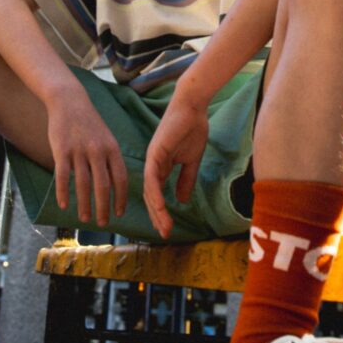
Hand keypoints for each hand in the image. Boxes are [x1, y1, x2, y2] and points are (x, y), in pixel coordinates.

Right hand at [46, 87, 128, 227]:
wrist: (69, 101)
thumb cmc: (88, 123)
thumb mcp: (106, 138)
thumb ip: (110, 159)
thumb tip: (114, 186)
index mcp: (112, 149)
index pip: (120, 179)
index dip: (121, 198)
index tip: (119, 213)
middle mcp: (98, 151)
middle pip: (103, 186)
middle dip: (104, 208)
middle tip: (103, 224)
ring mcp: (79, 150)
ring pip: (83, 184)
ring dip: (84, 205)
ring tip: (84, 219)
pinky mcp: (61, 150)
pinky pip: (63, 176)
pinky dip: (63, 192)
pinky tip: (62, 205)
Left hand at [142, 84, 212, 239]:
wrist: (193, 109)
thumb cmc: (192, 130)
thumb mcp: (191, 161)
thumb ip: (185, 180)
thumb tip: (182, 200)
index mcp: (160, 166)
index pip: (157, 194)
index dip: (161, 212)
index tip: (168, 228)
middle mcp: (152, 165)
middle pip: (151, 196)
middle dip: (157, 216)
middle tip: (164, 234)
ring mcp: (152, 159)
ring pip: (150, 191)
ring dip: (157, 211)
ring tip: (164, 227)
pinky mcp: (155, 153)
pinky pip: (153, 178)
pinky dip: (156, 194)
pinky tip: (161, 208)